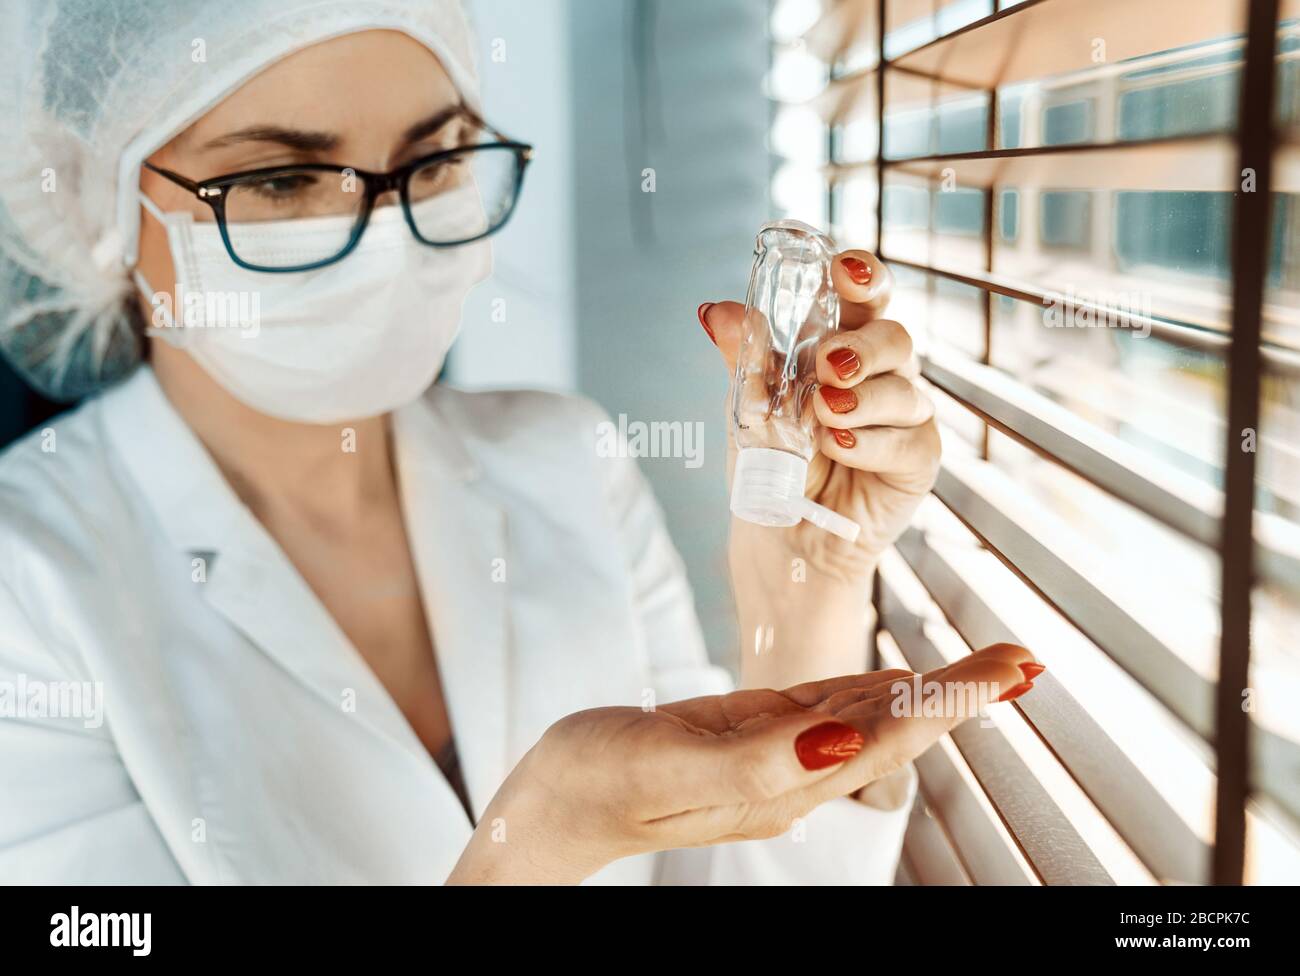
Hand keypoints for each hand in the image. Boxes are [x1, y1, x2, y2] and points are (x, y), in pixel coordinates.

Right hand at [446, 643, 1037, 883]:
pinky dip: (872, 692)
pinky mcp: (746, 735)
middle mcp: (790, 773)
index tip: (1008, 676)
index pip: (886, 741)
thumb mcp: (668, 766)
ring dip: (931, 693)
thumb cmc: (596, 782)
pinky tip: (899, 682)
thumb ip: (756, 760)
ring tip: (986, 668)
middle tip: (1021, 661)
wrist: (552, 802)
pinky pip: (825, 710)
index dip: (951, 706)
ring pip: (869, 719)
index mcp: (780, 783)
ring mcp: (771, 755)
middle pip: (895, 732)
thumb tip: (839, 742)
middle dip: (962, 696)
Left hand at [699, 249, 939, 686]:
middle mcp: (881, 374)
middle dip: (862, 345)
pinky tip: (840, 446)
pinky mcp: (918, 459)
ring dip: (861, 397)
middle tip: (827, 364)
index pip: (864, 296)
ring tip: (822, 416)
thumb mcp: (747, 406)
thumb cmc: (769, 464)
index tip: (841, 269)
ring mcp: (905, 415)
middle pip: (895, 335)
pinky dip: (871, 440)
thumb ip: (742, 357)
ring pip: (906, 386)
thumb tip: (712, 311)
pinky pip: (908, 438)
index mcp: (842, 345)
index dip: (861, 275)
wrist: (779, 536)